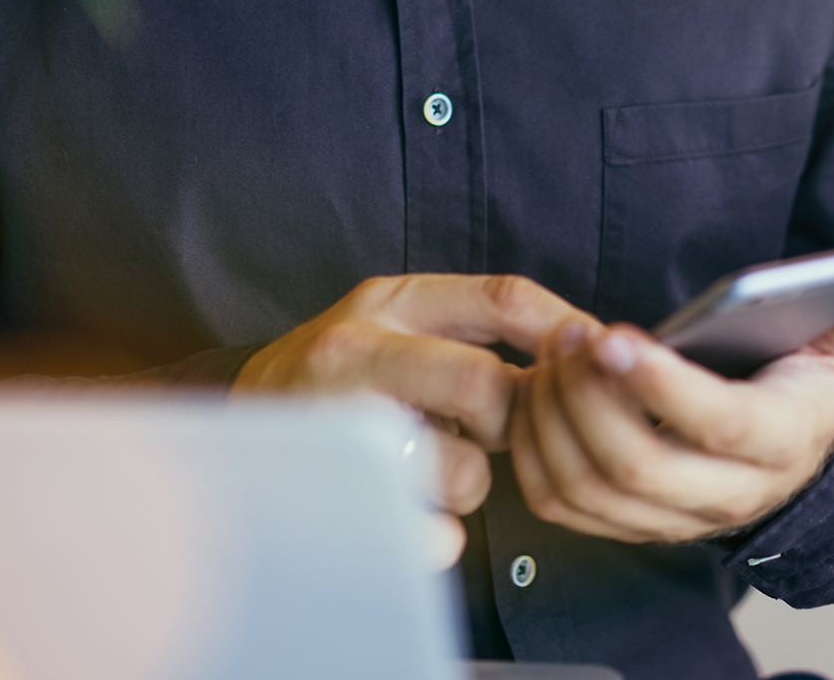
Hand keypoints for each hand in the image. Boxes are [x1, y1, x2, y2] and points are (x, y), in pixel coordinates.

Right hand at [234, 273, 589, 563]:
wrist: (239, 428)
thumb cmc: (343, 374)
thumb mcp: (398, 319)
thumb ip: (474, 325)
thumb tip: (577, 347)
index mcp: (390, 302)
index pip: (503, 299)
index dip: (564, 331)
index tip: (595, 362)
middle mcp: (357, 352)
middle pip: (485, 387)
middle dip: (509, 421)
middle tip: (490, 431)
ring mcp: (338, 428)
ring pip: (464, 471)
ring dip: (469, 482)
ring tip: (430, 465)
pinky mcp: (332, 502)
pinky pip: (432, 534)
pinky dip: (440, 533)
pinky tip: (412, 509)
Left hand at [510, 281, 833, 543]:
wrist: (790, 458)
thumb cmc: (803, 391)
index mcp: (777, 441)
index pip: (716, 424)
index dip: (661, 383)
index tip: (614, 333)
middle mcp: (725, 494)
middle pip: (637, 465)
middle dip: (589, 394)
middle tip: (568, 332)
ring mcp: (672, 518)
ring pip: (590, 488)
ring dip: (554, 417)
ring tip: (549, 350)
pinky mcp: (627, 524)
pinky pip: (561, 504)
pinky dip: (534, 449)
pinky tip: (535, 391)